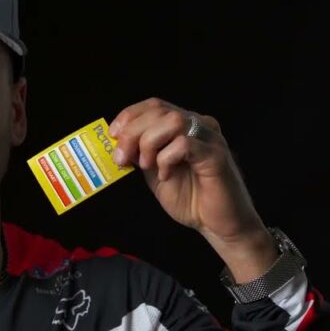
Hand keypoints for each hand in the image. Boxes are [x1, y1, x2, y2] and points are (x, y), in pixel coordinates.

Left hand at [109, 98, 275, 280]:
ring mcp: (209, 138)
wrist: (217, 225)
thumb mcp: (155, 172)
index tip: (113, 135)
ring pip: (173, 120)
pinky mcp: (216, 155)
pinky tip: (166, 175)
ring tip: (147, 166)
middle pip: (160, 110)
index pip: (154, 105)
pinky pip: (185, 144)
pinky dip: (167, 158)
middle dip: (132, 132)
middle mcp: (199, 126)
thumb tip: (117, 142)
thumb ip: (140, 154)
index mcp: (184, 127)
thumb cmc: (190, 198)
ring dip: (150, 142)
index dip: (130, 116)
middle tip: (122, 158)